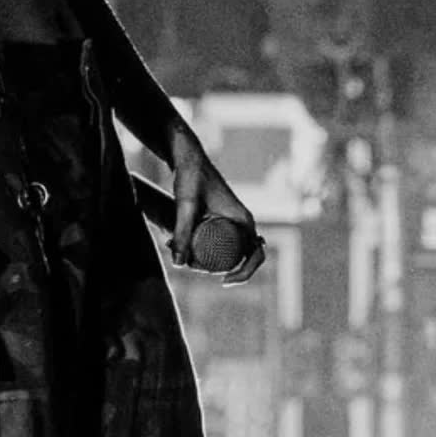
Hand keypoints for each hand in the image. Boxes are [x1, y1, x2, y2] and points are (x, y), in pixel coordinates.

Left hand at [168, 123, 265, 285]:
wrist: (186, 155)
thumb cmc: (190, 175)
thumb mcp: (185, 206)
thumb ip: (182, 233)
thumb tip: (179, 265)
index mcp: (243, 219)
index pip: (256, 255)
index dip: (245, 274)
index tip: (224, 281)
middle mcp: (240, 221)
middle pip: (237, 257)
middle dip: (216, 268)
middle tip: (191, 265)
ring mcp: (230, 220)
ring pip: (224, 250)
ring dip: (206, 258)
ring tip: (180, 253)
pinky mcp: (218, 219)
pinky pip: (216, 241)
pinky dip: (201, 248)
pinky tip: (179, 245)